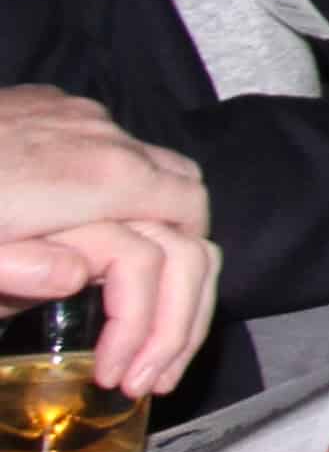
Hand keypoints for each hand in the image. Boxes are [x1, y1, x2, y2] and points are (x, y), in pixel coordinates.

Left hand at [0, 92, 213, 397]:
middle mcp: (99, 136)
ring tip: (110, 280)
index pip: (185, 216)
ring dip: (143, 224)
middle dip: (180, 259)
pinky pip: (101, 147)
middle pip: (182, 191)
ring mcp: (73, 115)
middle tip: (145, 325)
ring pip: (145, 166)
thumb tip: (74, 275)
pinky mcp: (43, 106)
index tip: (142, 345)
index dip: (185, 280)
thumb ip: (19, 269)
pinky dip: (107, 190)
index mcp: (93, 176)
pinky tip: (65, 227)